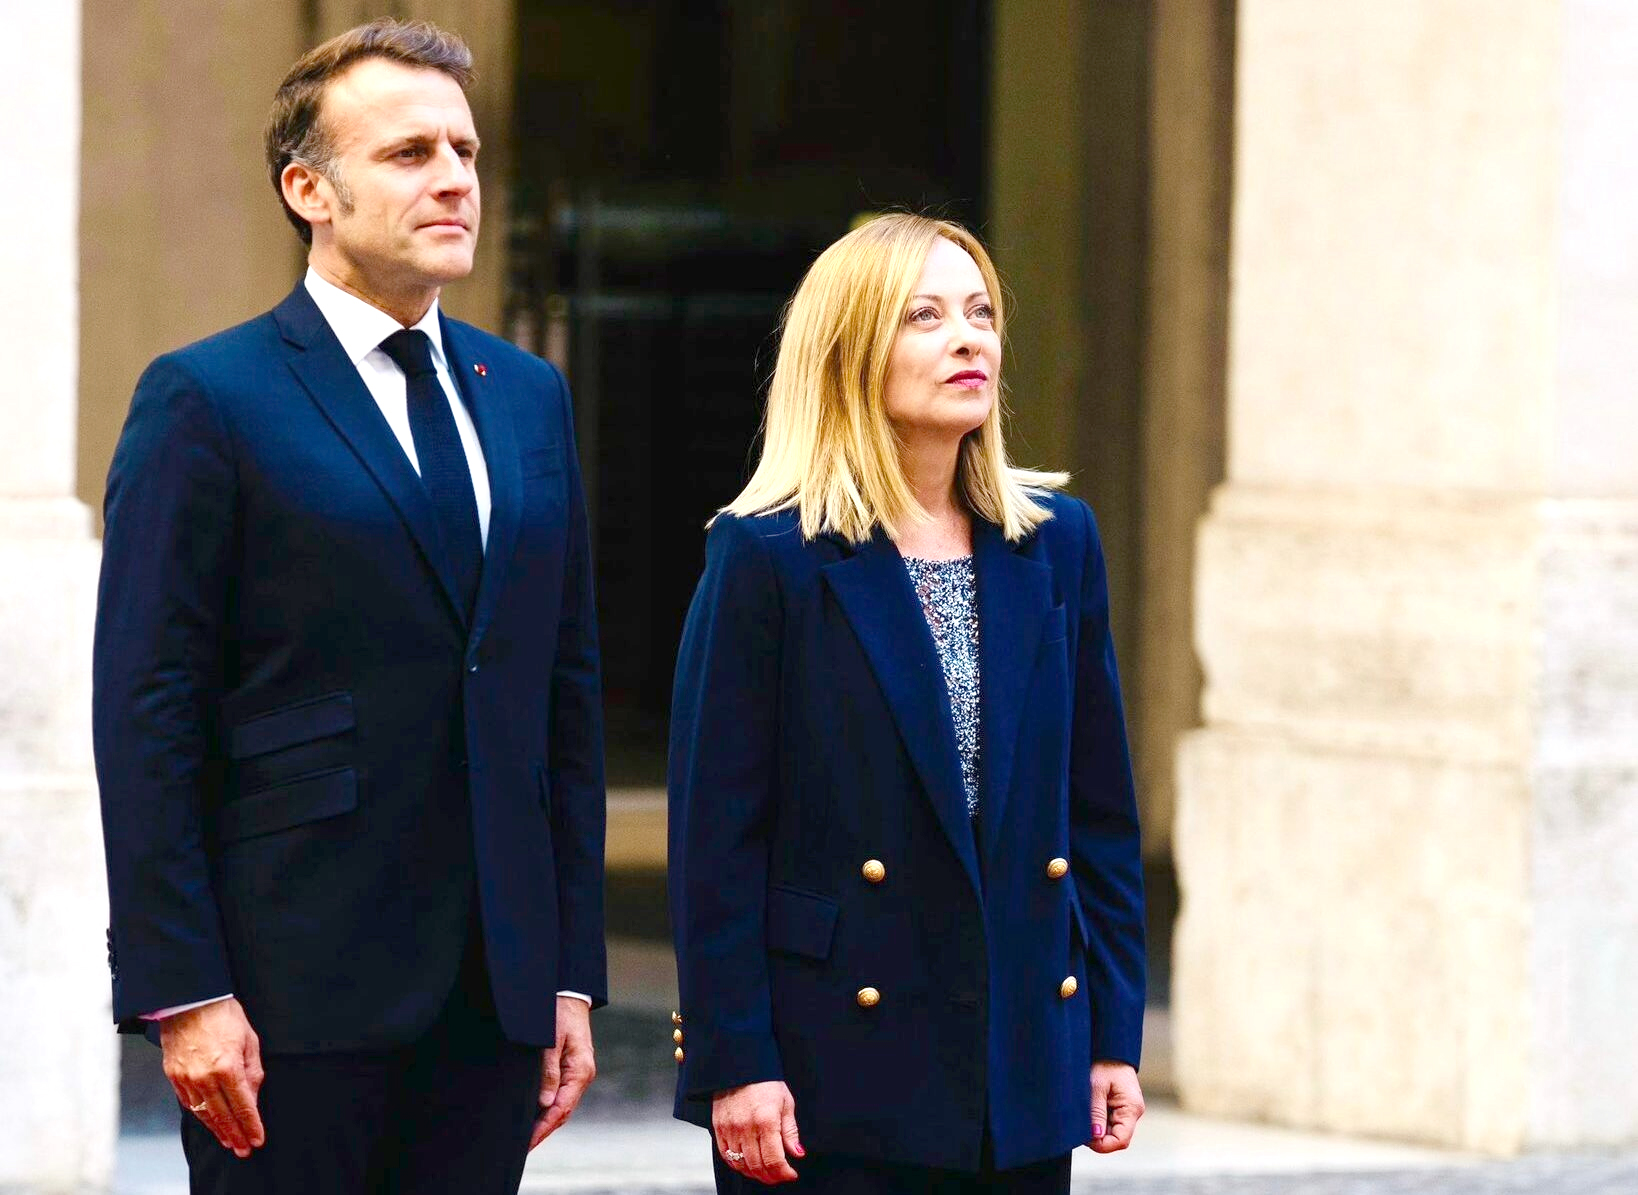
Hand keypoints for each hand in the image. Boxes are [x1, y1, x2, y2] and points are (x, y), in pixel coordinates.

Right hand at [160, 997, 265, 1157]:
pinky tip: (208, 1122)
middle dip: (235, 1135)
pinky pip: (187, 1102)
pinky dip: (199, 1115)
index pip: (242, 1106)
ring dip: (217, 1130)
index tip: (257, 1139)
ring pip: (203, 1113)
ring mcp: (186, 1078)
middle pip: (222, 1115)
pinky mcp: (173, 1075)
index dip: (251, 1125)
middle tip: (244, 1149)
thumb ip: (252, 1071)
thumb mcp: (249, 1039)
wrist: (189, 999)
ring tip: (228, 1141)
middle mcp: (204, 1077)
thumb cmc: (223, 1015)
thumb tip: (252, 1097)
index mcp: (227, 1067)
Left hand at [531, 996, 596, 1147]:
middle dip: (543, 1131)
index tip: (527, 1143)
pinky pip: (560, 1094)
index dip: (543, 1128)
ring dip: (545, 1122)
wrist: (569, 993)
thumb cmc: (559, 1013)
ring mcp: (577, 1072)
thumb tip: (546, 1104)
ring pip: (561, 1105)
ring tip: (526, 1138)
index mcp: (580, 1071)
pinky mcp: (570, 1068)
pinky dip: (548, 1109)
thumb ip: (549, 1072)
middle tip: (522, 1148)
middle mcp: (581, 1075)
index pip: (561, 1109)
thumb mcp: (551, 1040)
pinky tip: (535, 1115)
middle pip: (562, 1112)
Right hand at [712, 1080, 801, 1184]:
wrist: (740, 1066)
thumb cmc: (765, 1082)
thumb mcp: (785, 1102)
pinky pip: (726, 1156)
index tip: (791, 1174)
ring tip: (766, 1172)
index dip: (784, 1173)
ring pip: (741, 1164)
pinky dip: (738, 1165)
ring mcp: (730, 1129)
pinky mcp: (719, 1128)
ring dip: (755, 1174)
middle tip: (780, 1176)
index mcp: (766, 1121)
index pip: (774, 1159)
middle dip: (771, 1177)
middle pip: (757, 1166)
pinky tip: (748, 1165)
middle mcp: (746, 1128)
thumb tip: (798, 1153)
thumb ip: (790, 1131)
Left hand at [1087, 1060, 1143, 1152]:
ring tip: (1086, 1112)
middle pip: (1116, 1138)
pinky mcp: (1121, 1107)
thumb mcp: (1096, 1087)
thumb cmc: (1105, 1063)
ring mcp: (1128, 1110)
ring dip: (1098, 1128)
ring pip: (1113, 1131)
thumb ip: (1096, 1113)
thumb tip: (1095, 1136)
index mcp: (1131, 1109)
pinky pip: (1111, 1121)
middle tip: (1081, 1124)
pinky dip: (1099, 1120)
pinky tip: (1090, 1109)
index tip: (1085, 1137)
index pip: (1120, 1140)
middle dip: (1098, 1136)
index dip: (1102, 1144)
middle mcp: (1133, 1112)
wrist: (1111, 1047)